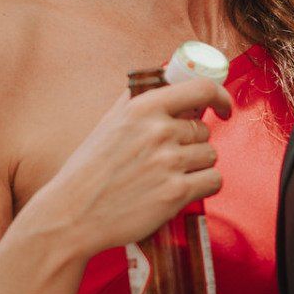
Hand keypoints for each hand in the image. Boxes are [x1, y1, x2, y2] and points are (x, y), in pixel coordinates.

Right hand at [19, 77, 232, 256]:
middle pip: (204, 130)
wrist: (71, 215)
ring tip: (169, 177)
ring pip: (210, 156)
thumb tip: (165, 78)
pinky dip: (203, 186)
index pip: (202, 88)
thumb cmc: (88, 170)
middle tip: (167, 159)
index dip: (220, 96)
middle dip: (192, 143)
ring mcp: (169, 162)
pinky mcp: (176, 193)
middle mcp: (159, 131)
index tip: (222, 107)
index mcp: (143, 107)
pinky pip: (213, 181)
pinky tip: (182, 190)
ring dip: (197, 166)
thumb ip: (137, 100)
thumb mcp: (108, 123)